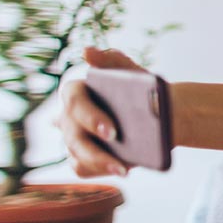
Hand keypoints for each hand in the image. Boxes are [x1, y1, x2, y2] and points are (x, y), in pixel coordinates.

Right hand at [55, 47, 146, 176]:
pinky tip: (122, 170)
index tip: (112, 131)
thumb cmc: (139, 90)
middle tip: (120, 160)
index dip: (91, 118)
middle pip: (73, 134)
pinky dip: (100, 170)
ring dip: (99, 163)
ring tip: (124, 170)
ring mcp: (71, 138)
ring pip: (76, 154)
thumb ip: (112, 60)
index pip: (75, 102)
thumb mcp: (130, 72)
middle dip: (95, 149)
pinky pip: (81, 168)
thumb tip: (87, 51)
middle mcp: (67, 116)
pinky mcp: (80, 157)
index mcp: (76, 91)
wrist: (155, 113)